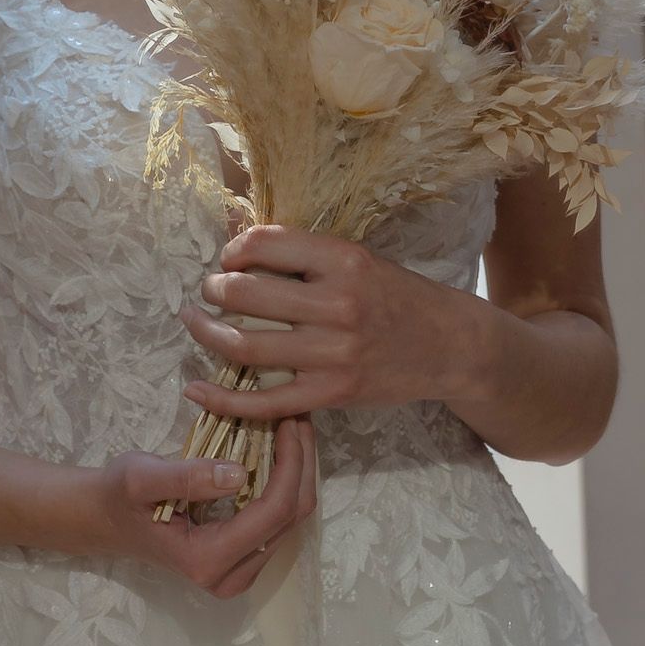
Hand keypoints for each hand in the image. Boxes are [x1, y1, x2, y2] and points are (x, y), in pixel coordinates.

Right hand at [86, 418, 316, 599]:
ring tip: (291, 426)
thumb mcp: (142, 479)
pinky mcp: (243, 559)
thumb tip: (239, 473)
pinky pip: (279, 520)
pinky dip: (285, 482)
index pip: (273, 512)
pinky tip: (280, 449)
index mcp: (207, 560)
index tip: (289, 419)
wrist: (106, 518)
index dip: (291, 465)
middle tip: (296, 415)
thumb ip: (187, 478)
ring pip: (291, 519)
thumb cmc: (119, 495)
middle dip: (301, 463)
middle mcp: (230, 576)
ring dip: (298, 471)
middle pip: (291, 517)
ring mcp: (239, 571)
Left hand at [178, 223, 469, 424]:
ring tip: (196, 322)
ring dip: (206, 333)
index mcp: (345, 260)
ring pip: (245, 345)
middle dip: (214, 289)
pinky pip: (262, 401)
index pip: (268, 243)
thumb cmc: (399, 297)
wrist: (448, 345)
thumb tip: (242, 246)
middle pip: (246, 294)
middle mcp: (337, 304)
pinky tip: (196, 388)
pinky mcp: (330, 394)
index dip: (235, 248)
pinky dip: (222, 399)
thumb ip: (309, 256)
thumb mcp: (362, 260)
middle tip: (208, 290)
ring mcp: (333, 353)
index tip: (230, 256)